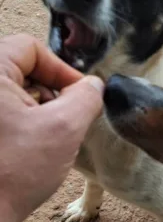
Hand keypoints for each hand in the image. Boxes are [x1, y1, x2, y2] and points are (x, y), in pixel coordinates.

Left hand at [0, 34, 103, 221]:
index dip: (61, 71)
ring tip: (46, 139)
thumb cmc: (12, 173)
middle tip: (65, 120)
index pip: (30, 48)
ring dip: (34, 111)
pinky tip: (27, 150)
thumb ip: (87, 97)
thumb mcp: (65, 128)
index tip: (79, 96)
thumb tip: (93, 86)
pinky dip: (17, 125)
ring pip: (10, 93)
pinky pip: (0, 114)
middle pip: (19, 69)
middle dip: (48, 92)